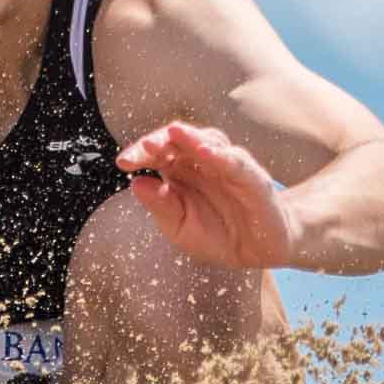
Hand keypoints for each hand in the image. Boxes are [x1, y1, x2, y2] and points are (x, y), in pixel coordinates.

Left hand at [115, 122, 297, 269]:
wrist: (260, 250)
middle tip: (145, 146)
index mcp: (180, 171)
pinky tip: (205, 151)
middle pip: (180, 140)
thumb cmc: (217, 234)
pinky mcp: (252, 178)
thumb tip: (136, 184)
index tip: (123, 162)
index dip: (140, 152)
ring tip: (174, 133)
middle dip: (162, 140)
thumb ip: (160, 206)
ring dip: (191, 137)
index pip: (157, 152)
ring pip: (208, 141)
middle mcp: (203, 162)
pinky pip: (236, 162)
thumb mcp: (180, 227)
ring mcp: (228, 166)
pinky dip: (221, 155)